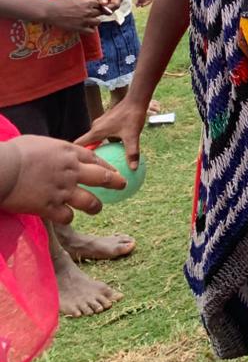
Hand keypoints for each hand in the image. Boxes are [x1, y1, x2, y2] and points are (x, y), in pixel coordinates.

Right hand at [0, 136, 123, 224]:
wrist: (1, 168)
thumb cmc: (13, 152)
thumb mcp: (38, 144)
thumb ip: (52, 152)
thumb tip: (52, 154)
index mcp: (67, 153)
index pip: (94, 159)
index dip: (106, 165)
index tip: (114, 170)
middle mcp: (70, 171)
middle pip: (102, 177)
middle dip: (115, 182)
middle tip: (122, 185)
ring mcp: (62, 190)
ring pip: (90, 202)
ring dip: (95, 206)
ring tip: (96, 209)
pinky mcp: (50, 207)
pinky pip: (67, 216)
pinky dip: (67, 217)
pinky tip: (64, 216)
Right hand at [39, 0, 105, 31]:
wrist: (51, 11)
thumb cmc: (63, 2)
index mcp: (87, 3)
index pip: (101, 4)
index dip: (99, 4)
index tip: (95, 5)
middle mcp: (87, 12)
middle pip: (100, 12)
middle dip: (98, 12)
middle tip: (92, 12)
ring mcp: (84, 21)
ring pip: (98, 22)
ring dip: (95, 20)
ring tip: (90, 19)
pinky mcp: (79, 29)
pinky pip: (91, 31)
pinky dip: (91, 29)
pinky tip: (87, 26)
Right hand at [76, 92, 147, 169]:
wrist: (136, 100)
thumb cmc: (132, 116)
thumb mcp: (132, 136)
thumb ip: (132, 152)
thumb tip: (133, 169)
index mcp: (96, 132)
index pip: (79, 145)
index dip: (76, 156)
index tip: (78, 167)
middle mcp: (95, 127)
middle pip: (87, 144)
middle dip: (88, 156)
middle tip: (91, 170)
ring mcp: (101, 124)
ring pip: (96, 140)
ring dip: (99, 149)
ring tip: (103, 164)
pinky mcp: (107, 122)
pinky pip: (104, 136)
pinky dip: (106, 143)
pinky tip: (116, 151)